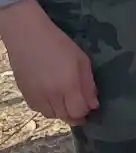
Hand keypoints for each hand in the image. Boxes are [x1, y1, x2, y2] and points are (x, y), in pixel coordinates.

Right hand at [0, 0, 97, 123]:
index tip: (89, 106)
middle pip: (66, 117)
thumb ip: (89, 85)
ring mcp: (37, 95)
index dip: (86, 112)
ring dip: (61, 112)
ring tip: (65, 100)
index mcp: (68, 85)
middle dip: (76, 115)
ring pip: (52, 116)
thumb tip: (93, 105)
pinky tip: (51, 97)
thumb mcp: (81, 60)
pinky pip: (39, 110)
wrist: (27, 34)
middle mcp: (52, 94)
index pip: (79, 111)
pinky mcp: (25, 93)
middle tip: (78, 105)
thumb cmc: (58, 43)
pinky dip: (48, 107)